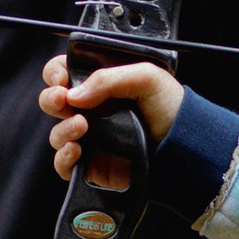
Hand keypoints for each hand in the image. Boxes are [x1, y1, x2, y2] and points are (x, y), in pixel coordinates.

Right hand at [42, 52, 182, 181]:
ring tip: (82, 126)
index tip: (61, 79)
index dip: (56, 73)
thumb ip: (107, 78)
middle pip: (54, 102)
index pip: (65, 72)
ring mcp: (91, 138)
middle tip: (62, 100)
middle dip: (51, 99)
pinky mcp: (93, 165)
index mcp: (102, 84)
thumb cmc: (173, 109)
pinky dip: (63, 158)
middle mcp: (93, 110)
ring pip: (57, 133)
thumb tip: (73, 94)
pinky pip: (64, 164)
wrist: (187, 147)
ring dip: (62, 129)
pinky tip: (77, 150)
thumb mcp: (146, 77)